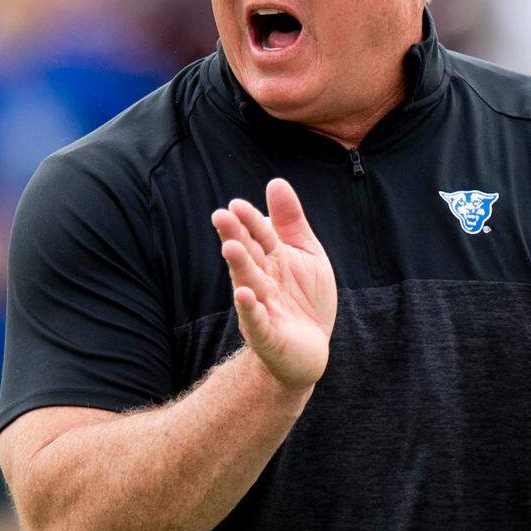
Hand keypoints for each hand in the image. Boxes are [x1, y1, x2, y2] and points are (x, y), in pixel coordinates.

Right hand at [211, 179, 337, 391]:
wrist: (309, 349)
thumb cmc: (305, 298)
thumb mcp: (306, 254)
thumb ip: (291, 222)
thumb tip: (275, 182)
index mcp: (271, 260)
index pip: (260, 236)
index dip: (250, 221)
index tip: (237, 204)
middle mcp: (261, 281)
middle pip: (248, 256)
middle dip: (235, 236)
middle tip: (220, 216)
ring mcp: (261, 308)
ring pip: (248, 284)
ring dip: (239, 266)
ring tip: (231, 248)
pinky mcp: (267, 336)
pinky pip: (257, 321)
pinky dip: (250, 309)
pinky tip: (245, 295)